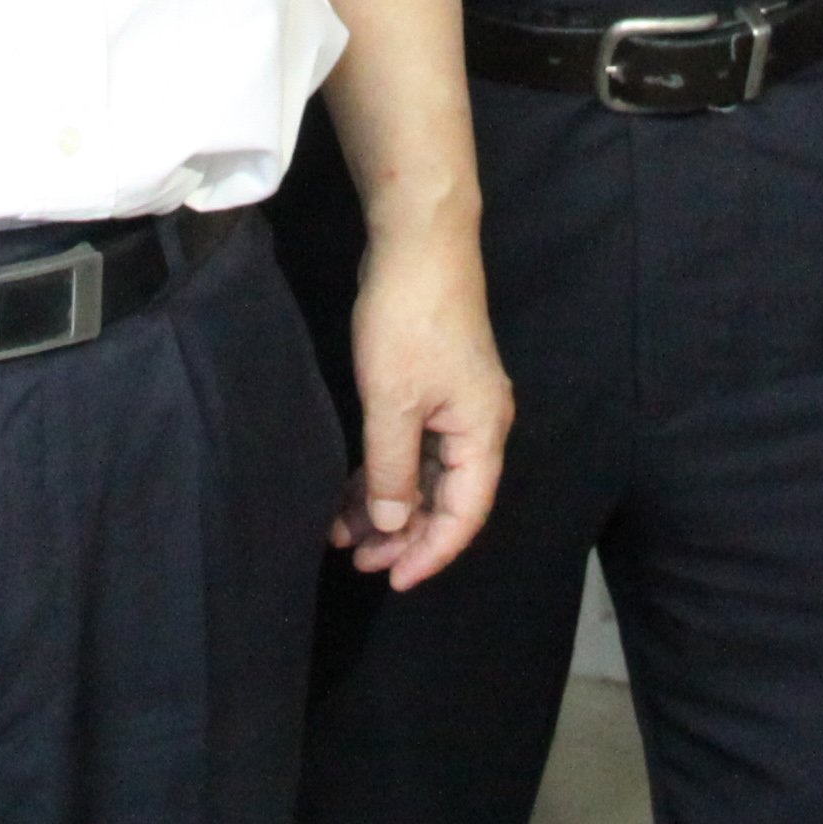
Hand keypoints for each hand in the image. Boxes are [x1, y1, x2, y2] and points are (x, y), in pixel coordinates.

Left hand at [341, 227, 512, 587]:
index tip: (391, 581)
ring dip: (388, 505)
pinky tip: (350, 492)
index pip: (464, 515)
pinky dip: (384, 471)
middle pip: (447, 499)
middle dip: (403, 534)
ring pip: (425, 475)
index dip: (430, 554)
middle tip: (356, 559)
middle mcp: (476, 424)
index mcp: (481, 433)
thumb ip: (392, 471)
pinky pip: (412, 447)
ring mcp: (455, 404)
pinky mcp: (432, 387)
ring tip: (341, 534)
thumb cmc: (409, 320)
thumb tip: (395, 526)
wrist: (417, 241)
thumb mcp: (392, 403)